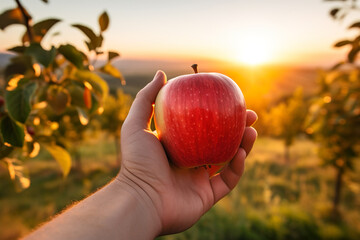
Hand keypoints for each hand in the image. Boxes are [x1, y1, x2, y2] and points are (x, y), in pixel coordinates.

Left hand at [117, 70, 256, 234]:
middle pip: (219, 141)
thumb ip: (146, 99)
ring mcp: (200, 180)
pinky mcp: (207, 196)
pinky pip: (228, 180)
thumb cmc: (137, 163)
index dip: (216, 113)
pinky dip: (237, 167)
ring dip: (243, 145)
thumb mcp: (135, 125)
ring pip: (228, 160)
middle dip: (236, 128)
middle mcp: (190, 162)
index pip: (201, 126)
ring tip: (251, 130)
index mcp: (177, 146)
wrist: (140, 200)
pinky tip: (240, 152)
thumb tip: (161, 73)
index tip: (228, 99)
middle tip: (249, 115)